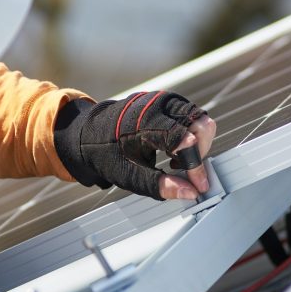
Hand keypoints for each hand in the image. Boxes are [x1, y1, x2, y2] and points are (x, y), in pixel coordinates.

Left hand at [54, 91, 216, 200]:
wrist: (89, 133)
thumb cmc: (108, 154)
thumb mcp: (130, 176)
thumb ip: (161, 185)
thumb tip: (190, 192)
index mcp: (145, 122)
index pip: (184, 140)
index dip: (196, 165)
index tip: (199, 185)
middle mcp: (158, 104)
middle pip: (201, 124)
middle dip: (200, 151)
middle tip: (182, 170)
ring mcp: (164, 99)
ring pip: (200, 119)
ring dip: (197, 143)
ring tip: (174, 160)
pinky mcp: (169, 100)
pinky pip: (192, 116)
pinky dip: (191, 135)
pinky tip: (172, 150)